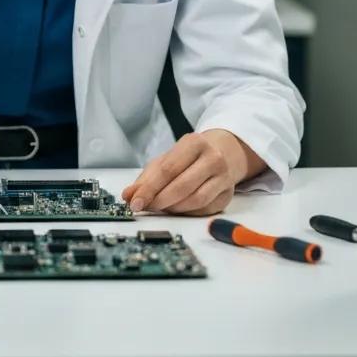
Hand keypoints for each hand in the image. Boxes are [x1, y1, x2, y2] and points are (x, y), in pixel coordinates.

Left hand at [120, 130, 260, 216]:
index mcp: (194, 143)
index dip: (149, 188)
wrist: (222, 152)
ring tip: (160, 207)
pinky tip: (177, 209)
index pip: (168, 169)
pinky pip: (204, 210)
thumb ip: (147, 178)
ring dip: (173, 208)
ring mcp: (223, 177)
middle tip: (145, 208)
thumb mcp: (166, 159)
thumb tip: (128, 195)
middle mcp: (212, 158)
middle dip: (159, 201)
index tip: (134, 202)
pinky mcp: (228, 195)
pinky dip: (186, 212)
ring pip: (196, 200)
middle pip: (182, 186)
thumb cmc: (189, 157)